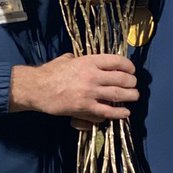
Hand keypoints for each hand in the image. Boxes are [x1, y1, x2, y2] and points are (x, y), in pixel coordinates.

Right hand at [10, 53, 137, 122]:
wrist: (37, 88)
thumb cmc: (50, 72)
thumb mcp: (67, 59)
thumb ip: (80, 59)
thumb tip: (87, 61)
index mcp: (89, 61)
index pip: (117, 61)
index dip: (128, 66)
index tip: (131, 70)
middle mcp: (93, 76)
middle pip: (121, 79)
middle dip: (131, 82)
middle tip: (133, 85)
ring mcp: (90, 93)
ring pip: (118, 95)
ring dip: (130, 96)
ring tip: (134, 96)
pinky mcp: (85, 108)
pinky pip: (107, 112)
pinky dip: (119, 113)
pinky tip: (125, 113)